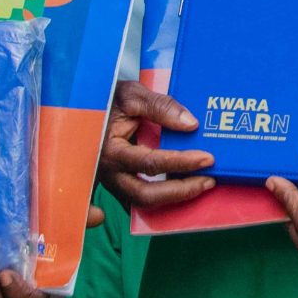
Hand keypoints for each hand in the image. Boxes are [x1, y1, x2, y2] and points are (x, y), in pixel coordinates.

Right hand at [96, 81, 215, 209]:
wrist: (88, 108)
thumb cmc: (108, 99)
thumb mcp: (132, 95)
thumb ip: (160, 107)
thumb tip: (191, 124)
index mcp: (111, 151)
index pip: (150, 163)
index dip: (181, 163)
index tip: (207, 159)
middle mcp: (109, 173)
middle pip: (146, 195)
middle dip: (181, 191)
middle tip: (209, 180)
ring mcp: (112, 183)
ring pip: (143, 203)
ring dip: (174, 198)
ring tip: (201, 184)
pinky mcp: (117, 185)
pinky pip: (140, 200)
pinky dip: (162, 199)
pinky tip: (183, 189)